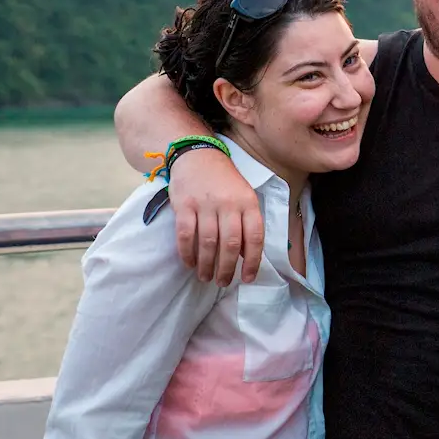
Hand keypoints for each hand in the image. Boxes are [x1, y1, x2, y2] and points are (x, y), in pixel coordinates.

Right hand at [169, 148, 263, 285]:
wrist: (198, 156)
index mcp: (248, 203)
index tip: (248, 278)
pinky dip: (186, 253)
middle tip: (223, 282)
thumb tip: (245, 255)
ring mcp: (205, 204)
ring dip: (206, 265)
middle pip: (230, 244)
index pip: (254, 237)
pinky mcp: (184, 205)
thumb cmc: (225, 182)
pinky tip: (189, 263)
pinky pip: (185, 235)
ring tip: (206, 277)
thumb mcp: (244, 197)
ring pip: (207, 243)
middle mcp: (229, 204)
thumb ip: (247, 222)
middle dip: (227, 269)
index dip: (252, 261)